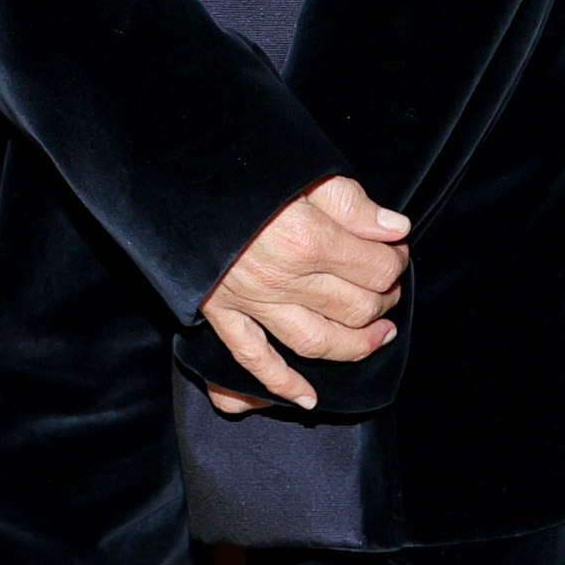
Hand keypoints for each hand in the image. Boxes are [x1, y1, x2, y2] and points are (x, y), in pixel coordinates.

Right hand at [197, 175, 410, 414]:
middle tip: (389, 285)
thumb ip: (350, 202)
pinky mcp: (221, 312)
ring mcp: (250, 302)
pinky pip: (254, 358)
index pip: (374, 266)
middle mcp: (282, 279)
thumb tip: (393, 228)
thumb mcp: (300, 167)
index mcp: (306, 238)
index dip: (394, 259)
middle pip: (355, 307)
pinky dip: (281, 384)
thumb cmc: (236, 165)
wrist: (169, 174)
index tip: (395, 248)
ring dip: (357, 344)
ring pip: (317, 342)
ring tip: (379, 335)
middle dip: (383, 298)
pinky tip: (308, 398)